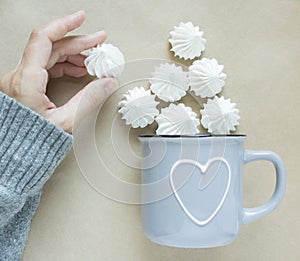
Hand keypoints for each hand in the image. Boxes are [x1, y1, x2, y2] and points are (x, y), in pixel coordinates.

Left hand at [0, 11, 116, 132]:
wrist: (16, 155)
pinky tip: (78, 69)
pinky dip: (63, 65)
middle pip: (50, 47)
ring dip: (72, 55)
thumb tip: (107, 82)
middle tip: (98, 42)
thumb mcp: (66, 122)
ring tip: (91, 61)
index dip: (65, 26)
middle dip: (77, 43)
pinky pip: (45, 66)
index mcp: (26, 81)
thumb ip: (89, 100)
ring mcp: (21, 80)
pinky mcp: (25, 85)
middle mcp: (20, 76)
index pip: (44, 39)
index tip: (82, 19)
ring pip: (48, 55)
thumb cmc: (33, 142)